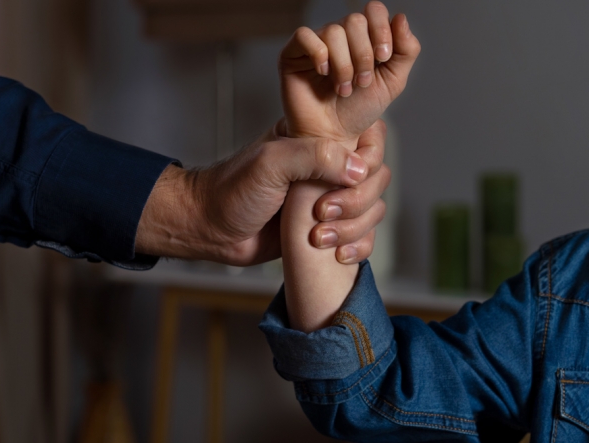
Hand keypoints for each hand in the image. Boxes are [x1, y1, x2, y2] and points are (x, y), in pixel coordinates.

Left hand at [134, 122, 388, 265]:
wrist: (211, 229)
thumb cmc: (232, 191)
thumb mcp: (270, 163)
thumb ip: (314, 156)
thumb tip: (359, 169)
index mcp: (317, 139)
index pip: (369, 138)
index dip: (367, 160)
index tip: (345, 179)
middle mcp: (328, 166)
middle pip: (377, 177)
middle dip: (357, 201)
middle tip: (322, 212)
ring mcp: (330, 198)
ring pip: (373, 209)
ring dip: (354, 227)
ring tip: (318, 237)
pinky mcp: (327, 228)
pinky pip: (363, 236)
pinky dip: (358, 247)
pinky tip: (338, 254)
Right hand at [280, 1, 419, 143]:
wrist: (333, 137)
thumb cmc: (358, 111)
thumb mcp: (392, 82)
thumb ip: (406, 51)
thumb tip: (401, 18)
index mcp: (364, 37)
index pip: (373, 11)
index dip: (381, 30)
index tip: (383, 57)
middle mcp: (340, 36)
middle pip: (355, 20)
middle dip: (363, 55)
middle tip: (361, 82)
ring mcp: (316, 43)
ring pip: (333, 31)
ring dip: (344, 65)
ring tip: (342, 89)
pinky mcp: (293, 54)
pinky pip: (304, 36)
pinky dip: (319, 54)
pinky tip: (323, 73)